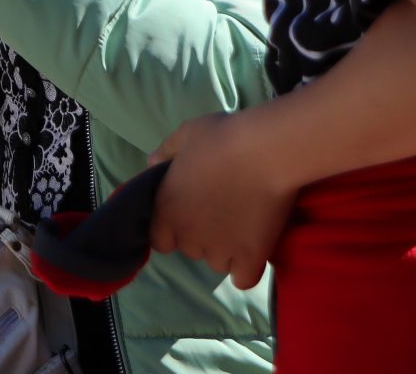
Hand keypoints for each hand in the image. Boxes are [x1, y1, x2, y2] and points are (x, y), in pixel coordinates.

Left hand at [148, 112, 294, 289]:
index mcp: (166, 209)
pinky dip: (246, 269)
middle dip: (201, 236)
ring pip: (216, 264)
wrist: (263, 152)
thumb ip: (164, 152)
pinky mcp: (250, 257)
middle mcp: (188, 235)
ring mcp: (219, 249)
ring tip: (240, 226)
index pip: (159, 241)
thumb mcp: (183, 136)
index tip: (187, 216)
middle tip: (219, 213)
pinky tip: (252, 252)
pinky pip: (242, 279)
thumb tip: (152, 163)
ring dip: (225, 251)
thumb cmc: (220, 139)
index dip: (172, 231)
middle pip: (190, 250)